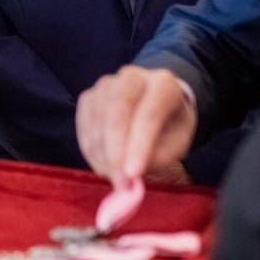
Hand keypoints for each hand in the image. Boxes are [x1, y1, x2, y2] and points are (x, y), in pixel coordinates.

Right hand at [76, 65, 196, 187]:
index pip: (149, 113)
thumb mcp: (176, 143)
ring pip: (97, 119)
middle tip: (120, 183)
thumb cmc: (169, 127)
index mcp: (163, 84)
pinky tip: (103, 165)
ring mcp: (105, 85)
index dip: (140, 145)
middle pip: (117, 110)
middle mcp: (132, 77)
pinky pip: (83, 125)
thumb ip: (157, 157)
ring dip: (102, 154)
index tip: (133, 175)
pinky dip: (90, 150)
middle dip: (115, 152)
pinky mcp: (88, 96)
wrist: (155, 105)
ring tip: (116, 178)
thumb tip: (129, 175)